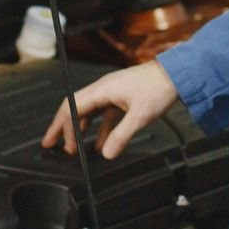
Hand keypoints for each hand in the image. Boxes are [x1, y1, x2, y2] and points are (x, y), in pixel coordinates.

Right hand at [40, 59, 180, 159]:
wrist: (176, 75)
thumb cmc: (159, 87)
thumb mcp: (140, 116)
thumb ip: (121, 136)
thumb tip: (106, 153)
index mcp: (102, 89)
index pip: (73, 108)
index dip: (63, 127)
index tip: (58, 142)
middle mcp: (103, 89)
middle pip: (75, 107)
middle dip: (63, 127)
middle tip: (52, 142)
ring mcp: (112, 92)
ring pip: (88, 111)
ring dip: (80, 129)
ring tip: (74, 146)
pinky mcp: (121, 97)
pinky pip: (104, 114)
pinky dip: (99, 129)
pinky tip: (99, 142)